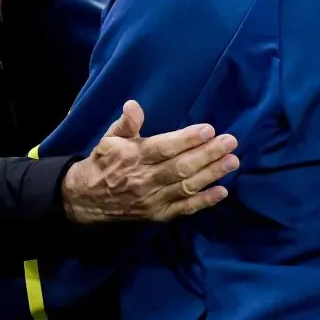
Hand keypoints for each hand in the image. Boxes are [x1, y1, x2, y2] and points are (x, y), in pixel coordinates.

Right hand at [61, 100, 238, 223]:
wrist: (87, 199)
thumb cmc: (105, 161)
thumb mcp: (109, 138)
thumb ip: (125, 123)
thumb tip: (133, 105)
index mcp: (133, 157)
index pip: (164, 147)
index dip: (187, 139)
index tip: (209, 129)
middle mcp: (145, 179)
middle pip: (180, 167)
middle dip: (208, 154)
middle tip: (230, 142)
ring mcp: (153, 199)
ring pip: (186, 187)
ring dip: (212, 174)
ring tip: (232, 161)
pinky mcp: (159, 214)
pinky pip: (185, 209)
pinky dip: (204, 202)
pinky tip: (222, 191)